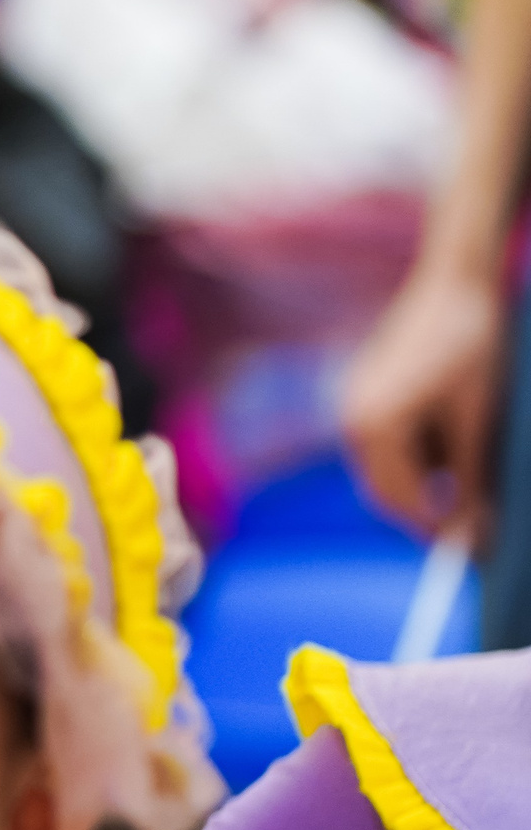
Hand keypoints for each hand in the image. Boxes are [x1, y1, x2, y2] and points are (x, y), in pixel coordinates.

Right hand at [340, 260, 505, 539]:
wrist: (456, 284)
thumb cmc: (471, 346)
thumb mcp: (476, 419)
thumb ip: (467, 479)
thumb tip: (471, 532)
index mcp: (374, 424)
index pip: (399, 499)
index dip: (437, 528)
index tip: (472, 545)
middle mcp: (351, 416)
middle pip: (383, 488)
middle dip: (425, 511)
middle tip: (473, 522)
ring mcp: (353, 401)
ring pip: (382, 467)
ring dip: (421, 483)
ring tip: (469, 476)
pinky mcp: (364, 391)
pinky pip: (383, 442)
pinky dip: (414, 456)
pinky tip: (448, 442)